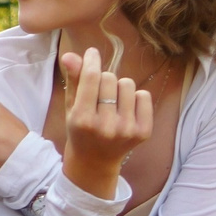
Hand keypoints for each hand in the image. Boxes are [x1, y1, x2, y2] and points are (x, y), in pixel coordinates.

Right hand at [58, 47, 152, 199]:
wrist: (95, 161)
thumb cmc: (80, 129)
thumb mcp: (71, 106)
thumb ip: (73, 79)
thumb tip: (71, 55)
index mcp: (82, 119)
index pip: (91, 77)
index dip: (92, 60)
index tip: (93, 53)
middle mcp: (105, 126)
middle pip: (109, 78)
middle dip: (103, 80)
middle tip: (98, 94)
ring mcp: (126, 130)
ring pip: (127, 84)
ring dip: (119, 88)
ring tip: (112, 102)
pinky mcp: (143, 132)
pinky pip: (144, 95)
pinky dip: (135, 97)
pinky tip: (126, 109)